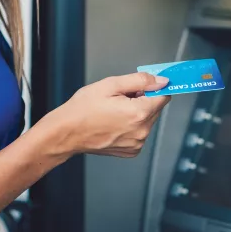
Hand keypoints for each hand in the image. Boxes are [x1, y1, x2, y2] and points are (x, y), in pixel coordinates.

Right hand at [48, 72, 171, 158]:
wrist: (67, 132)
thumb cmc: (83, 109)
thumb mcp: (110, 85)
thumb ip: (140, 81)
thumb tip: (161, 81)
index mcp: (139, 113)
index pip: (164, 96)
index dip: (154, 87)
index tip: (146, 84)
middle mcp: (141, 131)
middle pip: (155, 108)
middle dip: (142, 99)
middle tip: (120, 96)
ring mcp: (137, 143)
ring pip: (147, 120)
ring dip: (136, 112)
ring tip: (114, 110)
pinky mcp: (131, 150)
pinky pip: (139, 132)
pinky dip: (131, 126)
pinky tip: (114, 122)